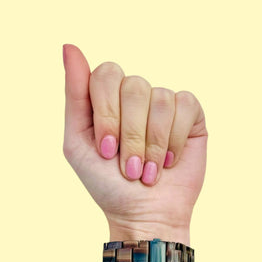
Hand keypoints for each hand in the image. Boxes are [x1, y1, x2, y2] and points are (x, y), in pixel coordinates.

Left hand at [62, 44, 207, 243]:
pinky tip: (169, 161)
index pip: (106, 75)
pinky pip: (186, 106)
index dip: (108, 114)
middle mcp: (135, 97)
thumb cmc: (107, 185)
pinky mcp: (191, 116)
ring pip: (160, 99)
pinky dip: (175, 141)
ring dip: (152, 144)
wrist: (144, 215)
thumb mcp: (77, 143)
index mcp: (107, 99)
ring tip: (148, 172)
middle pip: (135, 87)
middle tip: (129, 168)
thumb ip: (74, 96)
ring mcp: (163, 105)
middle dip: (131, 136)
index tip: (106, 151)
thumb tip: (69, 46)